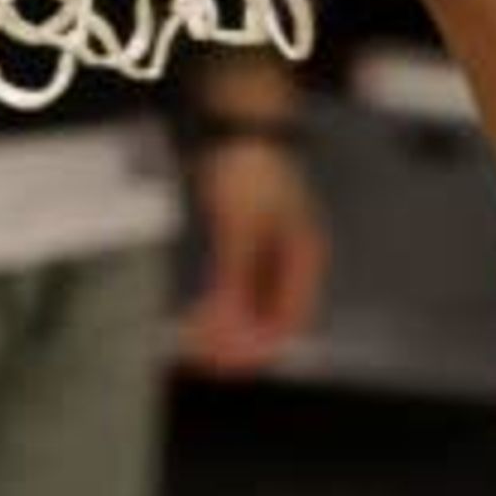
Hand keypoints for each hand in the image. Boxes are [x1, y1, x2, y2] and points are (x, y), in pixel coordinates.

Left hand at [176, 133, 326, 373]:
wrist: (236, 130)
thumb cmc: (250, 173)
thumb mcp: (241, 229)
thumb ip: (235, 280)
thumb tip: (229, 328)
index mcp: (304, 262)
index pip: (288, 324)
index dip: (258, 350)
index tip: (226, 364)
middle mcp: (290, 267)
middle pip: (267, 322)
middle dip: (236, 344)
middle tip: (202, 358)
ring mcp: (267, 261)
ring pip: (248, 311)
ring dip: (223, 330)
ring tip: (192, 343)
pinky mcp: (244, 255)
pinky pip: (232, 293)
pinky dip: (215, 309)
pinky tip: (195, 318)